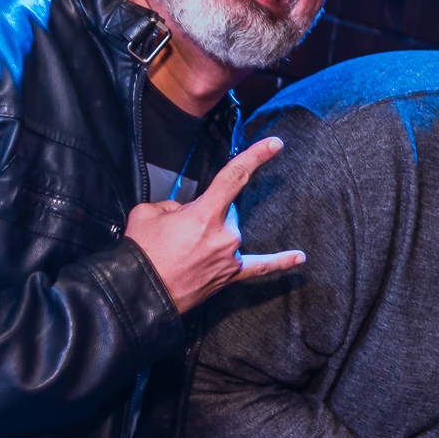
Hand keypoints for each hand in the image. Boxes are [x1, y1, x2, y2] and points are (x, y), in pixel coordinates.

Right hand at [124, 137, 304, 312]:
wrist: (139, 293)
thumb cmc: (142, 254)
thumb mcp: (148, 213)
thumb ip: (173, 205)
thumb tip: (185, 212)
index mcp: (205, 215)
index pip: (235, 177)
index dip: (255, 157)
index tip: (275, 144)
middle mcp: (225, 235)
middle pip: (226, 210)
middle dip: (204, 215)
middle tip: (178, 233)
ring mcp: (231, 257)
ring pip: (229, 232)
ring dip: (210, 236)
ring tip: (183, 251)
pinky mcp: (230, 275)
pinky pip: (259, 267)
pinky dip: (279, 262)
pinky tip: (298, 257)